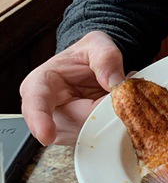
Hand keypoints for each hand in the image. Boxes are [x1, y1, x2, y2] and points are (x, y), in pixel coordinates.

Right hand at [20, 31, 125, 145]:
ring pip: (85, 135)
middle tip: (118, 97)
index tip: (47, 135)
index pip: (35, 103)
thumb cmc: (87, 55)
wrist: (92, 66)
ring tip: (112, 97)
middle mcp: (45, 110)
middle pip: (69, 125)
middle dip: (98, 116)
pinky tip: (113, 109)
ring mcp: (60, 126)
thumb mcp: (97, 44)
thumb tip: (114, 83)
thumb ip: (106, 58)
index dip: (40, 120)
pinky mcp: (76, 135)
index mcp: (40, 83)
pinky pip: (96, 138)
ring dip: (106, 121)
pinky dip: (110, 126)